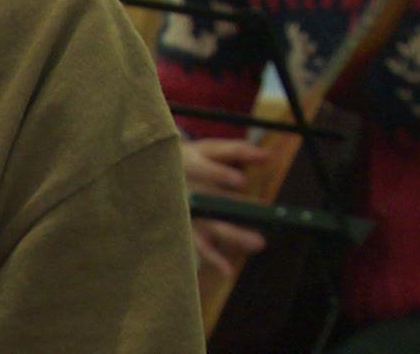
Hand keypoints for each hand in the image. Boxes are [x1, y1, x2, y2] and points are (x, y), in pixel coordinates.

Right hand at [181, 137, 267, 275]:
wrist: (151, 176)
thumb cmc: (190, 160)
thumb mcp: (209, 150)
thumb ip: (238, 151)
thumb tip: (268, 155)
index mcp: (190, 163)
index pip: (204, 169)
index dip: (220, 175)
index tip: (241, 181)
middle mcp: (185, 188)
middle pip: (209, 199)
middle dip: (232, 207)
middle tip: (260, 212)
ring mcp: (184, 211)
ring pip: (208, 224)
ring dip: (233, 234)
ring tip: (258, 242)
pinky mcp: (184, 228)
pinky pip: (198, 245)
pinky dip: (213, 258)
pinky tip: (228, 270)